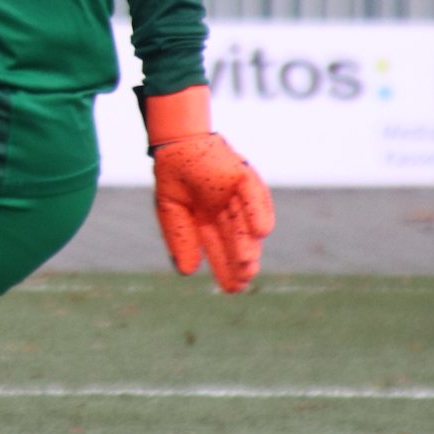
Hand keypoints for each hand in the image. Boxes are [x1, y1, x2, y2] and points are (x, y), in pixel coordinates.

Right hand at [142, 85, 272, 292]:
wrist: (174, 145)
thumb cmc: (174, 177)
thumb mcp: (172, 214)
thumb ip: (180, 240)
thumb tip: (188, 272)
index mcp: (211, 223)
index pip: (222, 250)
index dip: (226, 268)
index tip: (232, 289)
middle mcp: (229, 212)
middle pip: (238, 241)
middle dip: (240, 261)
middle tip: (243, 281)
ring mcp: (238, 196)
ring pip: (246, 223)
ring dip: (248, 243)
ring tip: (247, 263)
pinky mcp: (243, 177)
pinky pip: (254, 195)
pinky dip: (258, 212)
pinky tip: (261, 232)